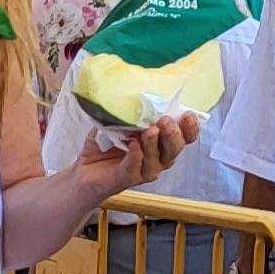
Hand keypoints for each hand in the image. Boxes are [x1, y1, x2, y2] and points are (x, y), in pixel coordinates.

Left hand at [76, 110, 200, 194]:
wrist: (84, 172)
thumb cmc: (106, 146)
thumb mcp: (119, 125)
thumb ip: (131, 114)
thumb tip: (135, 95)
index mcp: (161, 145)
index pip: (185, 138)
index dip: (190, 128)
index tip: (188, 114)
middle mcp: (158, 160)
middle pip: (175, 149)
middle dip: (173, 134)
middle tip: (165, 121)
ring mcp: (143, 171)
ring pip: (156, 159)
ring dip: (153, 144)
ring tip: (150, 130)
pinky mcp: (126, 179)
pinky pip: (134, 167)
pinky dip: (135, 155)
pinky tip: (133, 144)